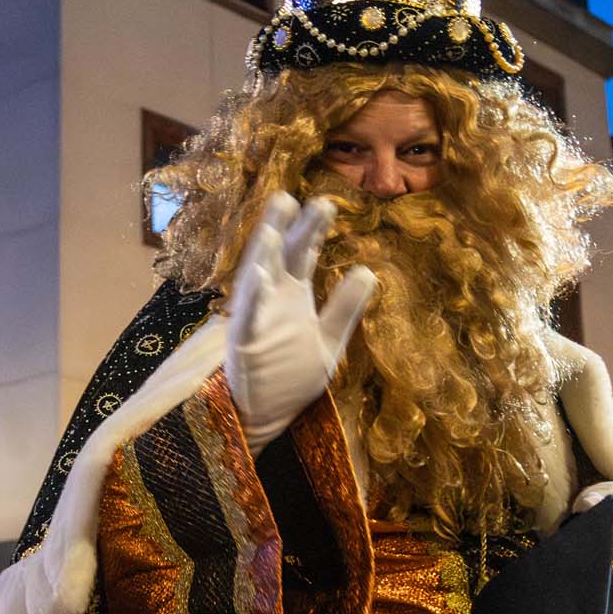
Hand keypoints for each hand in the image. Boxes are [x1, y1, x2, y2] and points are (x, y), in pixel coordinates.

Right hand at [223, 194, 375, 452]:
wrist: (263, 417)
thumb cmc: (289, 378)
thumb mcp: (329, 341)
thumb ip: (345, 308)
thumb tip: (367, 270)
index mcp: (291, 295)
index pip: (303, 255)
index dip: (312, 230)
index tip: (325, 203)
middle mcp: (271, 300)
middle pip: (280, 257)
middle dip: (286, 228)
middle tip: (292, 196)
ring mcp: (256, 320)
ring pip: (258, 279)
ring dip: (264, 253)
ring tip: (274, 226)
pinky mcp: (245, 344)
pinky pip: (249, 318)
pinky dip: (253, 299)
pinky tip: (259, 277)